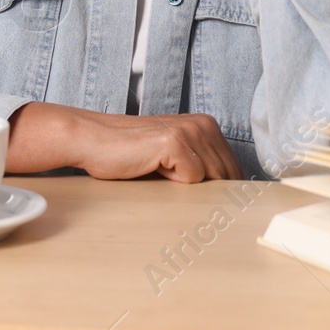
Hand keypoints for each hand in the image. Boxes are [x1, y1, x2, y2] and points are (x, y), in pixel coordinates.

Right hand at [7, 102, 241, 181]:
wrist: (95, 140)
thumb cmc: (131, 153)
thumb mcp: (174, 156)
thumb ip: (199, 165)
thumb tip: (227, 197)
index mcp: (207, 125)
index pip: (233, 167)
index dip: (225, 189)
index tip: (216, 205)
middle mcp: (203, 124)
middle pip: (227, 175)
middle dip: (212, 194)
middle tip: (183, 197)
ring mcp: (191, 131)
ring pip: (212, 179)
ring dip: (190, 188)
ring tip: (162, 176)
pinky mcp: (176, 143)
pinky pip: (192, 179)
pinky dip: (174, 183)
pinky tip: (153, 168)